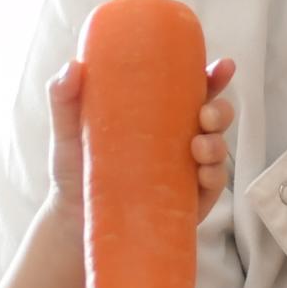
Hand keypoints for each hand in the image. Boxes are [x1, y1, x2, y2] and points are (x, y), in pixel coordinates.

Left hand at [45, 57, 238, 220]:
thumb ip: (64, 99)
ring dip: (217, 144)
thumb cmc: (74, 170)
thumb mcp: (66, 132)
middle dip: (220, 110)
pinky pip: (212, 187)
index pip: (193, 89)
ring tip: (199, 147)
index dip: (214, 76)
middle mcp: (178, 140)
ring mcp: (186, 171)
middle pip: (214, 117)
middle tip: (205, 113)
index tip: (223, 66)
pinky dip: (214, 177)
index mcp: (158, 115)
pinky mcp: (188, 201)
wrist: (71, 222)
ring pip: (217, 150)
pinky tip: (202, 174)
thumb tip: (74, 65)